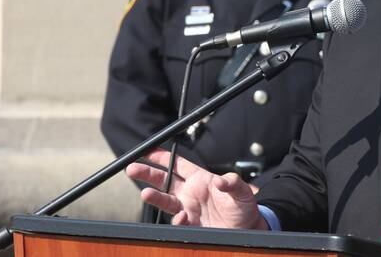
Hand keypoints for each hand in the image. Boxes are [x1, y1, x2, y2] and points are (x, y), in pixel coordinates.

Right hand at [126, 149, 268, 229]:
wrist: (247, 230)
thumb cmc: (244, 206)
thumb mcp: (242, 191)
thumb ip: (232, 182)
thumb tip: (219, 180)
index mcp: (200, 179)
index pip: (177, 164)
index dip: (163, 157)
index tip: (147, 150)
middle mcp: (190, 193)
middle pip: (164, 180)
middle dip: (148, 174)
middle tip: (132, 168)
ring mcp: (188, 209)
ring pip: (165, 201)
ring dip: (155, 197)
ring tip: (146, 193)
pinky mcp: (190, 226)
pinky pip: (178, 222)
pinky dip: (177, 220)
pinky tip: (182, 217)